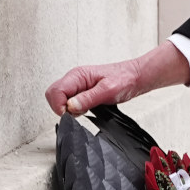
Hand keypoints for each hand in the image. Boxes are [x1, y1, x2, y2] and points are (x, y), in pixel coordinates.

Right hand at [44, 40, 189, 115]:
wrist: (136, 77)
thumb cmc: (125, 79)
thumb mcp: (107, 90)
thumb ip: (87, 99)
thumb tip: (69, 107)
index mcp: (78, 75)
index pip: (55, 91)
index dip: (59, 106)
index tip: (70, 113)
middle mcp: (75, 79)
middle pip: (53, 95)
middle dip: (61, 108)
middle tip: (78, 112)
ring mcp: (78, 85)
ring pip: (60, 100)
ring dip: (70, 109)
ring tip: (87, 108)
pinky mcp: (82, 92)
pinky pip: (70, 102)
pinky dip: (76, 109)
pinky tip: (88, 108)